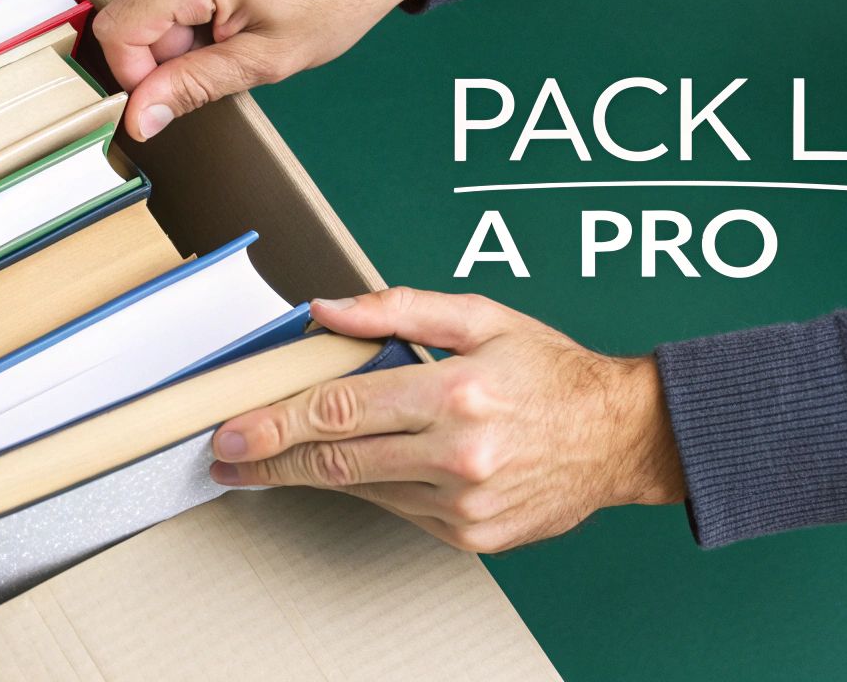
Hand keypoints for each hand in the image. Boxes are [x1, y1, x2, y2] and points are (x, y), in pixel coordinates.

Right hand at [94, 0, 426, 140]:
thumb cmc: (331, 2)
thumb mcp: (263, 61)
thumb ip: (192, 87)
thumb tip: (140, 117)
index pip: (118, 31)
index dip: (136, 75)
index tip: (172, 92)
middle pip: (128, 17)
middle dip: (164, 53)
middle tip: (224, 54)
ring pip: (144, 3)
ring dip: (178, 32)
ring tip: (233, 30)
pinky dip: (187, 8)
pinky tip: (230, 10)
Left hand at [209, 288, 685, 552]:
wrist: (621, 436)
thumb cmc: (552, 372)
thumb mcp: (481, 316)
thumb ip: (397, 310)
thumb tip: (325, 312)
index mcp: (456, 394)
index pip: (340, 410)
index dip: (276, 422)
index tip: (235, 428)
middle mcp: (458, 457)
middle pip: (336, 462)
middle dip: (271, 459)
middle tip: (226, 455)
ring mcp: (463, 506)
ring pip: (362, 490)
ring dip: (312, 475)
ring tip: (270, 461)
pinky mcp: (471, 536)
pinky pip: (398, 509)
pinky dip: (368, 487)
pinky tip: (353, 467)